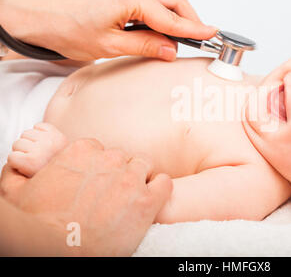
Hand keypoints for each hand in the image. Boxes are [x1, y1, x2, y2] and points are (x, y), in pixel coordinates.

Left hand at [0, 0, 216, 60]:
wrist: (40, 15)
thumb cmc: (66, 27)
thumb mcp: (110, 45)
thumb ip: (146, 45)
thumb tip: (170, 49)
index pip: (171, 18)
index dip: (193, 29)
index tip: (211, 35)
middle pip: (175, 0)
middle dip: (190, 19)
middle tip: (201, 38)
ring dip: (176, 15)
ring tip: (181, 37)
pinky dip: (162, 10)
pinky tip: (161, 26)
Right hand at [0, 138, 171, 255]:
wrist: (56, 251)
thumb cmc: (37, 225)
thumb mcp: (16, 193)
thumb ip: (18, 172)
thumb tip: (15, 164)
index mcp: (81, 152)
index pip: (101, 150)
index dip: (100, 167)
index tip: (97, 183)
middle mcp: (109, 160)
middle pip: (124, 158)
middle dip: (119, 173)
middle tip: (112, 194)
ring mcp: (130, 179)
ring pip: (145, 167)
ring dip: (140, 179)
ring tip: (129, 200)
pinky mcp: (146, 201)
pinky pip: (164, 183)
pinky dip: (159, 190)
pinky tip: (148, 202)